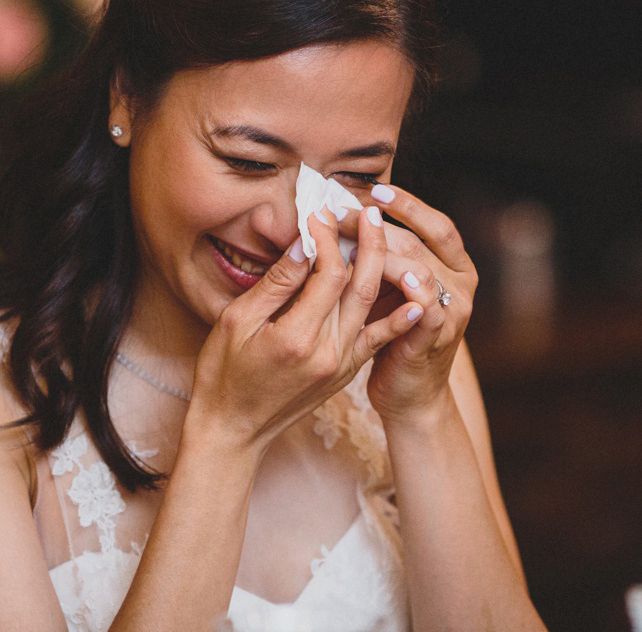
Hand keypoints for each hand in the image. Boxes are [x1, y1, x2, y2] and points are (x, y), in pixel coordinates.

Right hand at [188, 204, 424, 454]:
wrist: (233, 430)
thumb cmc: (223, 374)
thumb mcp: (235, 323)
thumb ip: (275, 285)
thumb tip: (302, 245)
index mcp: (296, 337)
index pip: (328, 273)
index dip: (328, 238)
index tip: (319, 215)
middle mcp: (328, 352)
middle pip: (361, 284)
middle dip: (367, 242)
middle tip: (365, 211)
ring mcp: (342, 364)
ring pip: (373, 305)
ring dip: (382, 266)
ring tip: (382, 234)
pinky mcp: (347, 372)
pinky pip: (379, 338)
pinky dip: (400, 317)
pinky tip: (417, 297)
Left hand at [347, 183, 477, 422]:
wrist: (409, 393)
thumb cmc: (394, 334)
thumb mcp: (391, 289)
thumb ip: (381, 257)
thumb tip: (344, 217)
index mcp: (454, 267)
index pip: (436, 224)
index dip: (407, 204)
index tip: (371, 190)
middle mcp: (461, 284)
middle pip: (421, 241)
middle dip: (379, 225)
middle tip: (342, 213)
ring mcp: (453, 310)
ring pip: (421, 267)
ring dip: (383, 251)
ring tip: (350, 239)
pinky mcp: (436, 335)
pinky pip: (424, 305)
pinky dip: (406, 288)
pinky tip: (386, 274)